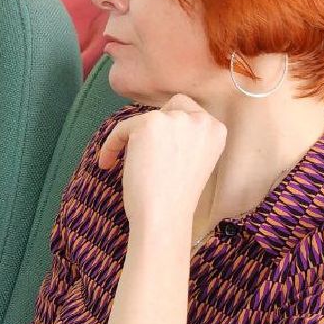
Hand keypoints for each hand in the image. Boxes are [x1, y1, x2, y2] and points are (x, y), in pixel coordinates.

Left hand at [98, 94, 225, 233]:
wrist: (165, 216)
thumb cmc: (177, 200)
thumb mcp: (195, 162)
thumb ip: (188, 140)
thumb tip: (163, 129)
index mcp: (216, 130)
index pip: (192, 113)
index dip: (174, 127)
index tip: (160, 146)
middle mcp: (200, 120)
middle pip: (172, 107)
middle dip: (157, 124)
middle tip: (143, 147)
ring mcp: (175, 119)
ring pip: (146, 119)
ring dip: (134, 140)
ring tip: (126, 165)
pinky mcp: (149, 123)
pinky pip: (123, 128)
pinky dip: (112, 145)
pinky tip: (107, 163)